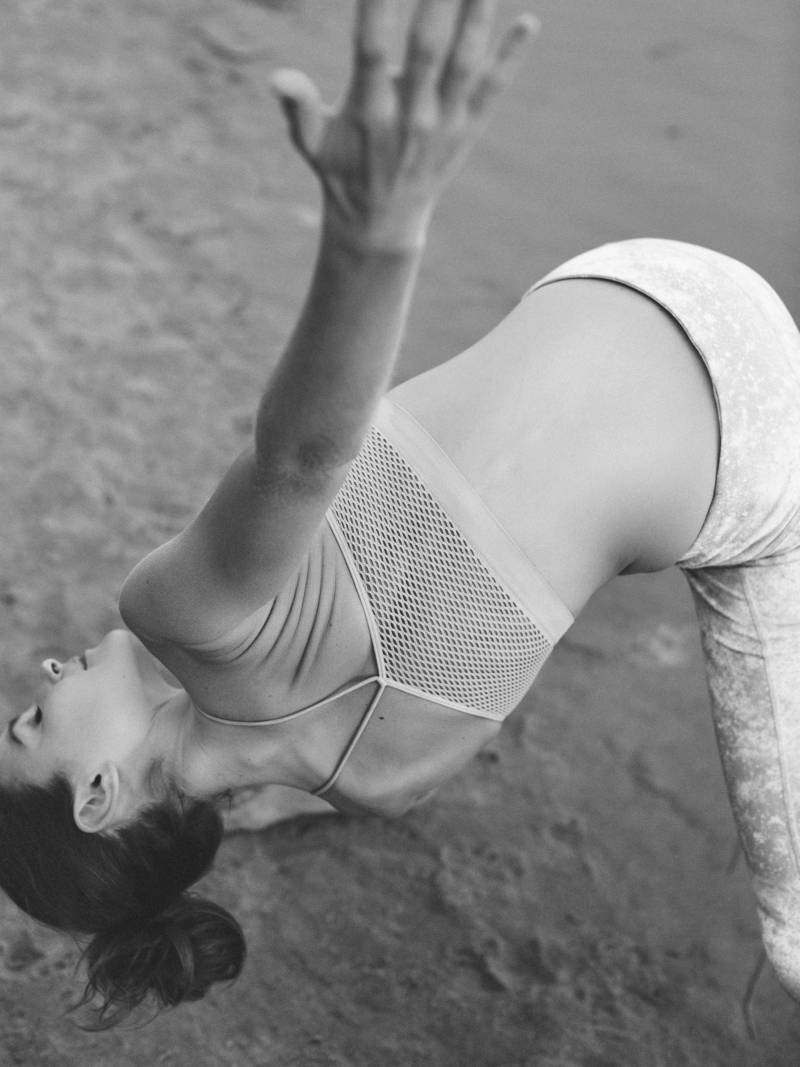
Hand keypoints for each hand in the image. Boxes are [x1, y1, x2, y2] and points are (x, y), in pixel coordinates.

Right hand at [271, 0, 537, 251]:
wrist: (382, 226)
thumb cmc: (342, 172)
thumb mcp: (313, 146)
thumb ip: (297, 109)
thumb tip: (277, 80)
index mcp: (368, 111)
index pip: (369, 48)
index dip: (377, 6)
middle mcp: (410, 116)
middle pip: (427, 45)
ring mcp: (443, 123)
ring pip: (465, 61)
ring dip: (478, 13)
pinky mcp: (468, 129)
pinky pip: (492, 90)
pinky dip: (510, 57)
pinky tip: (530, 23)